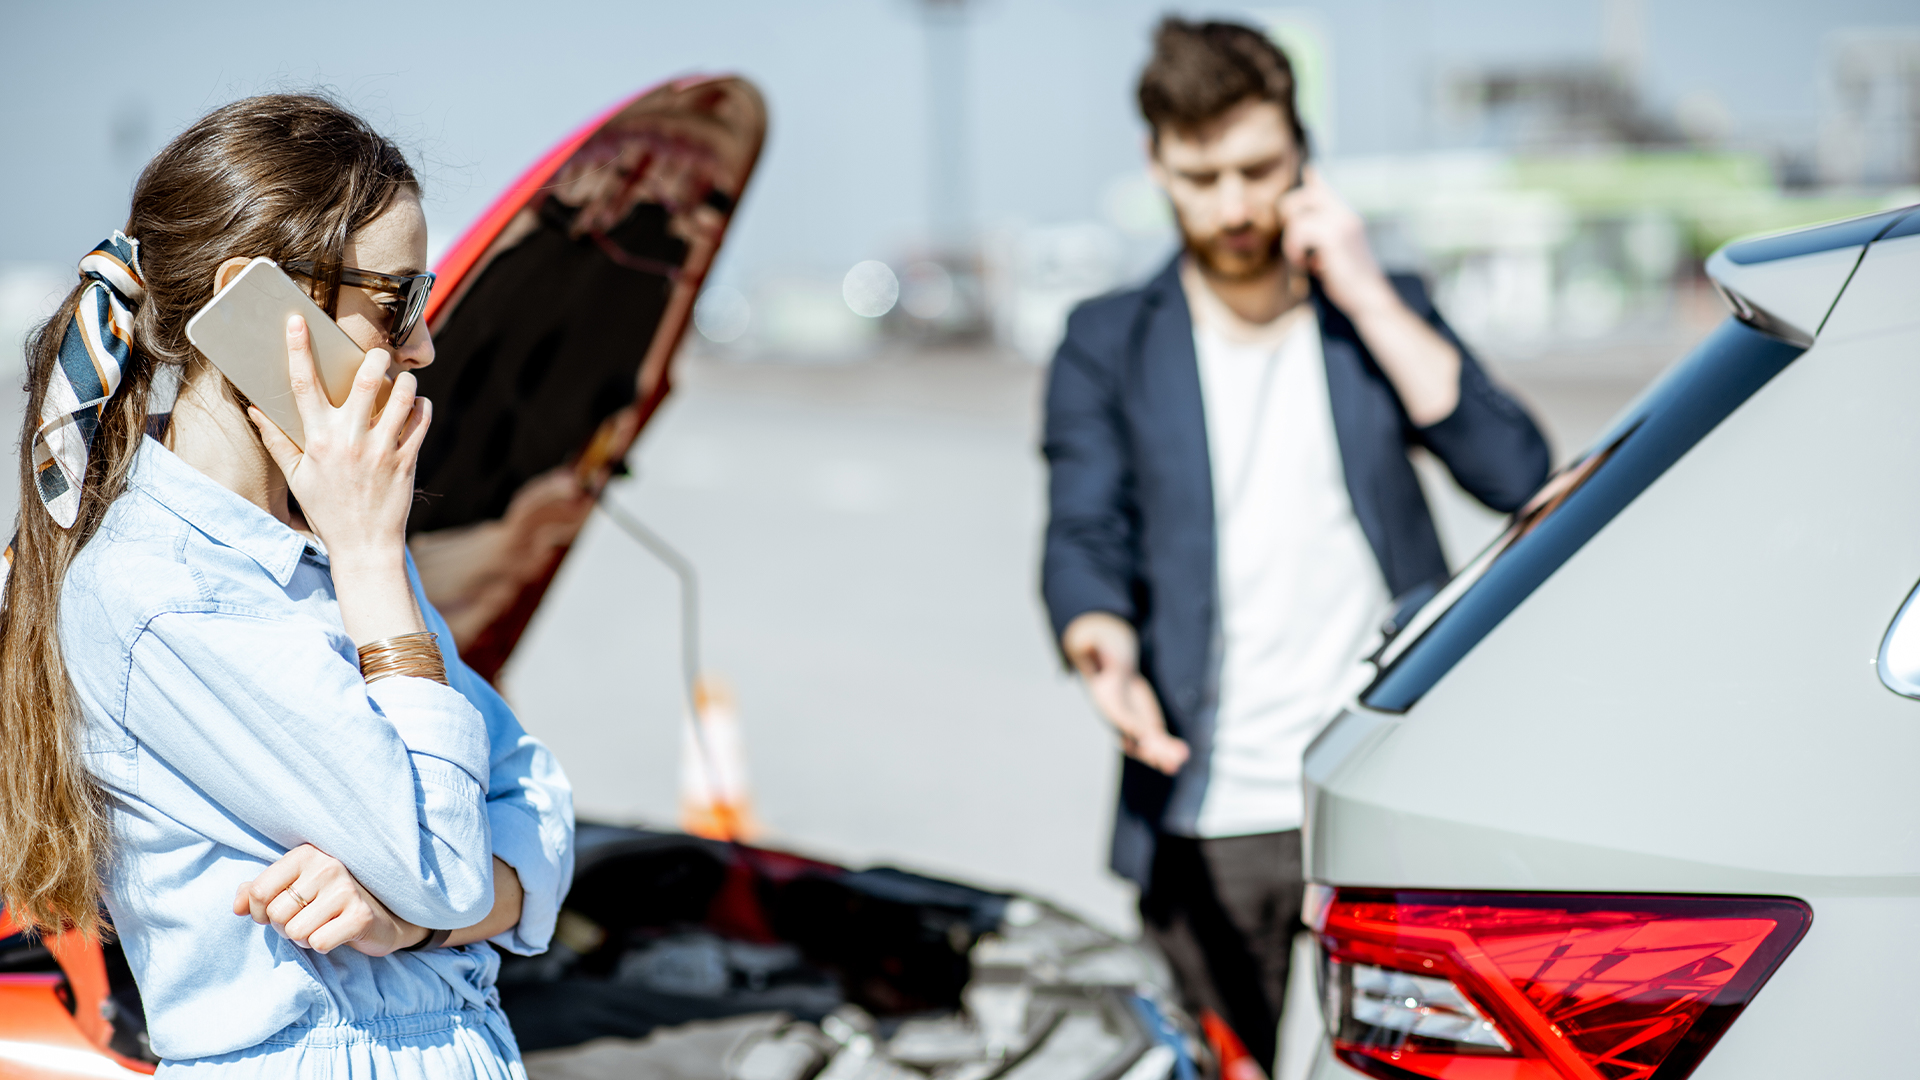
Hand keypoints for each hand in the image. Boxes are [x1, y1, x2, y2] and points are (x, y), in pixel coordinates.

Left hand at [233, 844, 427, 955]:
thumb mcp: (292, 889)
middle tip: (307, 920)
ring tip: (322, 925)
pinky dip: (322, 945)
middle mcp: (327, 866)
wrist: (381, 915)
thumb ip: (258, 892)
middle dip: (285, 926)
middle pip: (276, 915)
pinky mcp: (360, 915)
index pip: (259, 891)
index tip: (276, 913)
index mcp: (306, 854)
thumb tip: (237, 906)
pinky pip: (318, 943)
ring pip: (295, 932)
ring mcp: (346, 890)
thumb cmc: (327, 901)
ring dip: (304, 937)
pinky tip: (337, 933)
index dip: (260, 912)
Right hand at [248, 315, 430, 565]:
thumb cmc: (327, 510)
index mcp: (317, 439)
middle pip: (364, 381)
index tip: (297, 320)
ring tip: (402, 380)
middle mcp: (349, 440)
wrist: (364, 547)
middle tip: (378, 353)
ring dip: (405, 382)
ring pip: (401, 397)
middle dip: (374, 358)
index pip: (303, 383)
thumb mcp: (296, 477)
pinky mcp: (406, 461)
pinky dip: (423, 407)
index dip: (298, 348)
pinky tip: (417, 405)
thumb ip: (277, 440)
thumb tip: (254, 409)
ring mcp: (381, 450)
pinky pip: (422, 422)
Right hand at [1062, 612, 1189, 775]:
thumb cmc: (1102, 657)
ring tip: (1178, 763)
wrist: (1109, 673)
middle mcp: (1120, 719)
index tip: (1142, 735)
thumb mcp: (1095, 649)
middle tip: (1166, 758)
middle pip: (1135, 737)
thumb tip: (1089, 644)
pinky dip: (1169, 751)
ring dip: (1162, 755)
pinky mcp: (1147, 727)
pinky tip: (1182, 756)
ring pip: (1148, 745)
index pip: (1118, 716)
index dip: (1129, 725)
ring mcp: (1133, 726)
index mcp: (1107, 702)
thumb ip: (1093, 650)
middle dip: (1150, 748)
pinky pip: (1158, 742)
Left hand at [1277, 165, 1396, 321]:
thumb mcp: (1333, 255)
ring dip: (1292, 242)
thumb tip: (1300, 230)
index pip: (1327, 188)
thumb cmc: (1349, 282)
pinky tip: (1307, 265)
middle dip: (1290, 212)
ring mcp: (1341, 222)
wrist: (1369, 298)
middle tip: (1294, 238)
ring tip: (1302, 260)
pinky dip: (1296, 250)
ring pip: (1298, 218)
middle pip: (1307, 195)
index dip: (1315, 178)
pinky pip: (1300, 232)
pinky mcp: (1334, 236)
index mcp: (1347, 217)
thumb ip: (1320, 239)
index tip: (1309, 169)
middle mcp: (1346, 214)